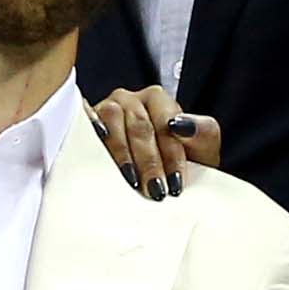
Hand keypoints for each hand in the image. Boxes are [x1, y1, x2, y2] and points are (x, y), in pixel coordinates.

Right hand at [88, 86, 219, 199]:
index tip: (175, 182)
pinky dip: (93, 137)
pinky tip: (99, 157)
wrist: (153, 173)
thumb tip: (184, 126)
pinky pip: (86, 124)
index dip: (172, 155)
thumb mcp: (200, 148)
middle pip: (139, 127)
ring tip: (132, 182)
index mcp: (158, 99)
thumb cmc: (175, 160)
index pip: (165, 124)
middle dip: (149, 162)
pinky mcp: (85, 121)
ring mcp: (105, 109)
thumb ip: (203, 132)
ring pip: (113, 126)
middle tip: (155, 190)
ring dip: (123, 157)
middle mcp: (129, 99)